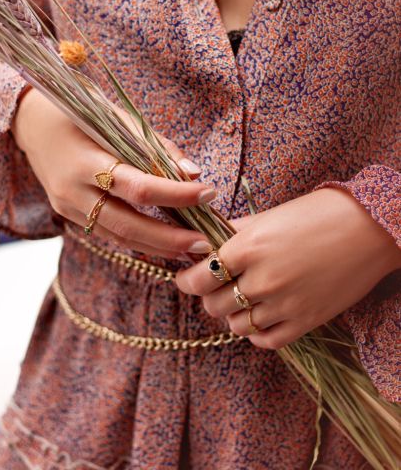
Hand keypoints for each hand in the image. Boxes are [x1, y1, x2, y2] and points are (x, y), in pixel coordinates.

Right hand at [11, 88, 215, 257]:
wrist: (33, 124)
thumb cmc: (81, 115)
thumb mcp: (118, 119)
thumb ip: (155, 146)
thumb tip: (193, 172)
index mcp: (85, 161)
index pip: (138, 186)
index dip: (176, 194)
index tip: (208, 193)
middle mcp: (73, 191)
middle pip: (128, 224)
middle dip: (170, 238)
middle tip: (205, 243)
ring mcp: (68, 208)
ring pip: (118, 237)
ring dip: (158, 247)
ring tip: (191, 249)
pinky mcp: (68, 215)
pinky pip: (107, 234)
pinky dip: (137, 240)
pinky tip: (163, 243)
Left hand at [176, 187, 400, 348]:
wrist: (368, 229)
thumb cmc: (316, 214)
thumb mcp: (268, 216)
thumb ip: (232, 233)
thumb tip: (202, 243)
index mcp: (249, 247)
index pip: (198, 278)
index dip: (187, 280)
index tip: (188, 278)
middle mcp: (262, 279)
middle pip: (213, 305)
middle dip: (210, 295)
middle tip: (217, 286)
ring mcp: (285, 304)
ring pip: (236, 325)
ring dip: (233, 313)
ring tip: (242, 299)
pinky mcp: (306, 322)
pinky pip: (266, 341)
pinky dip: (256, 332)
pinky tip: (261, 316)